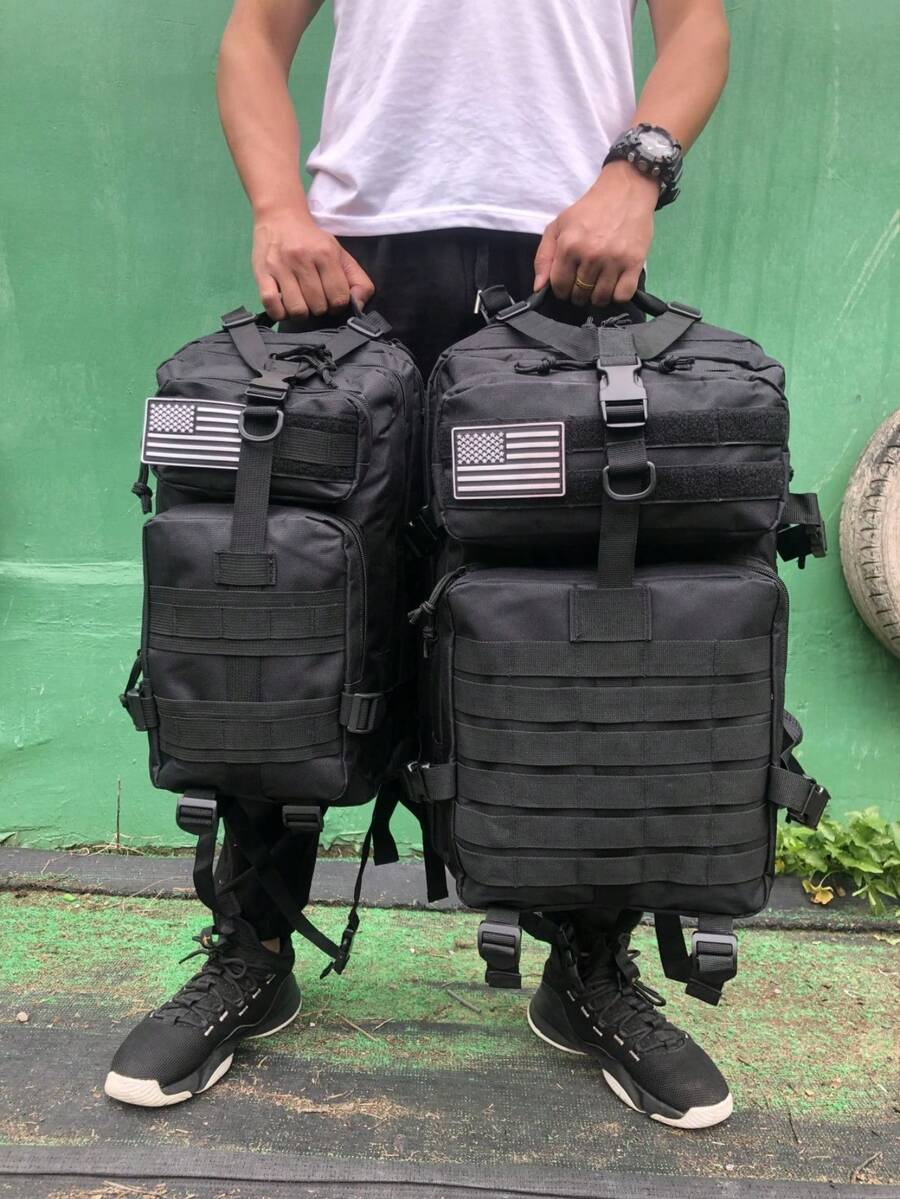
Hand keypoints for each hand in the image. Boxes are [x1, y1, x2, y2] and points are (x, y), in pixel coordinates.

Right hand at [252, 208, 374, 320]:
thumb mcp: (340, 253)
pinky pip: (271, 304)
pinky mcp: (262, 272)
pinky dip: (279, 312)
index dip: (338, 305)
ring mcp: (280, 266)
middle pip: (318, 306)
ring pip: (297, 309)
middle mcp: (303, 259)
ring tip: (300, 302)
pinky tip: (283, 306)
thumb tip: (359, 305)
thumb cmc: (312, 239)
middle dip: (319, 308)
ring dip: (301, 313)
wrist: (280, 215)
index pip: (339, 297)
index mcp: (326, 254)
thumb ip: (357, 279)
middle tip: (314, 298)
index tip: (331, 299)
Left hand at [533, 162, 657, 307]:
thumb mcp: (559, 225)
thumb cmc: (589, 209)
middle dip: (579, 293)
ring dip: (597, 297)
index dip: (561, 290)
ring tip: (598, 285)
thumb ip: (544, 256)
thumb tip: (538, 287)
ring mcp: (614, 260)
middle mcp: (591, 255)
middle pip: (580, 295)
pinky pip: (623, 295)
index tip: (568, 284)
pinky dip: (617, 296)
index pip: (559, 286)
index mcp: (569, 245)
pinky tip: (614, 285)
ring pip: (600, 299)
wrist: (625, 191)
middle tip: (584, 282)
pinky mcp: (634, 263)